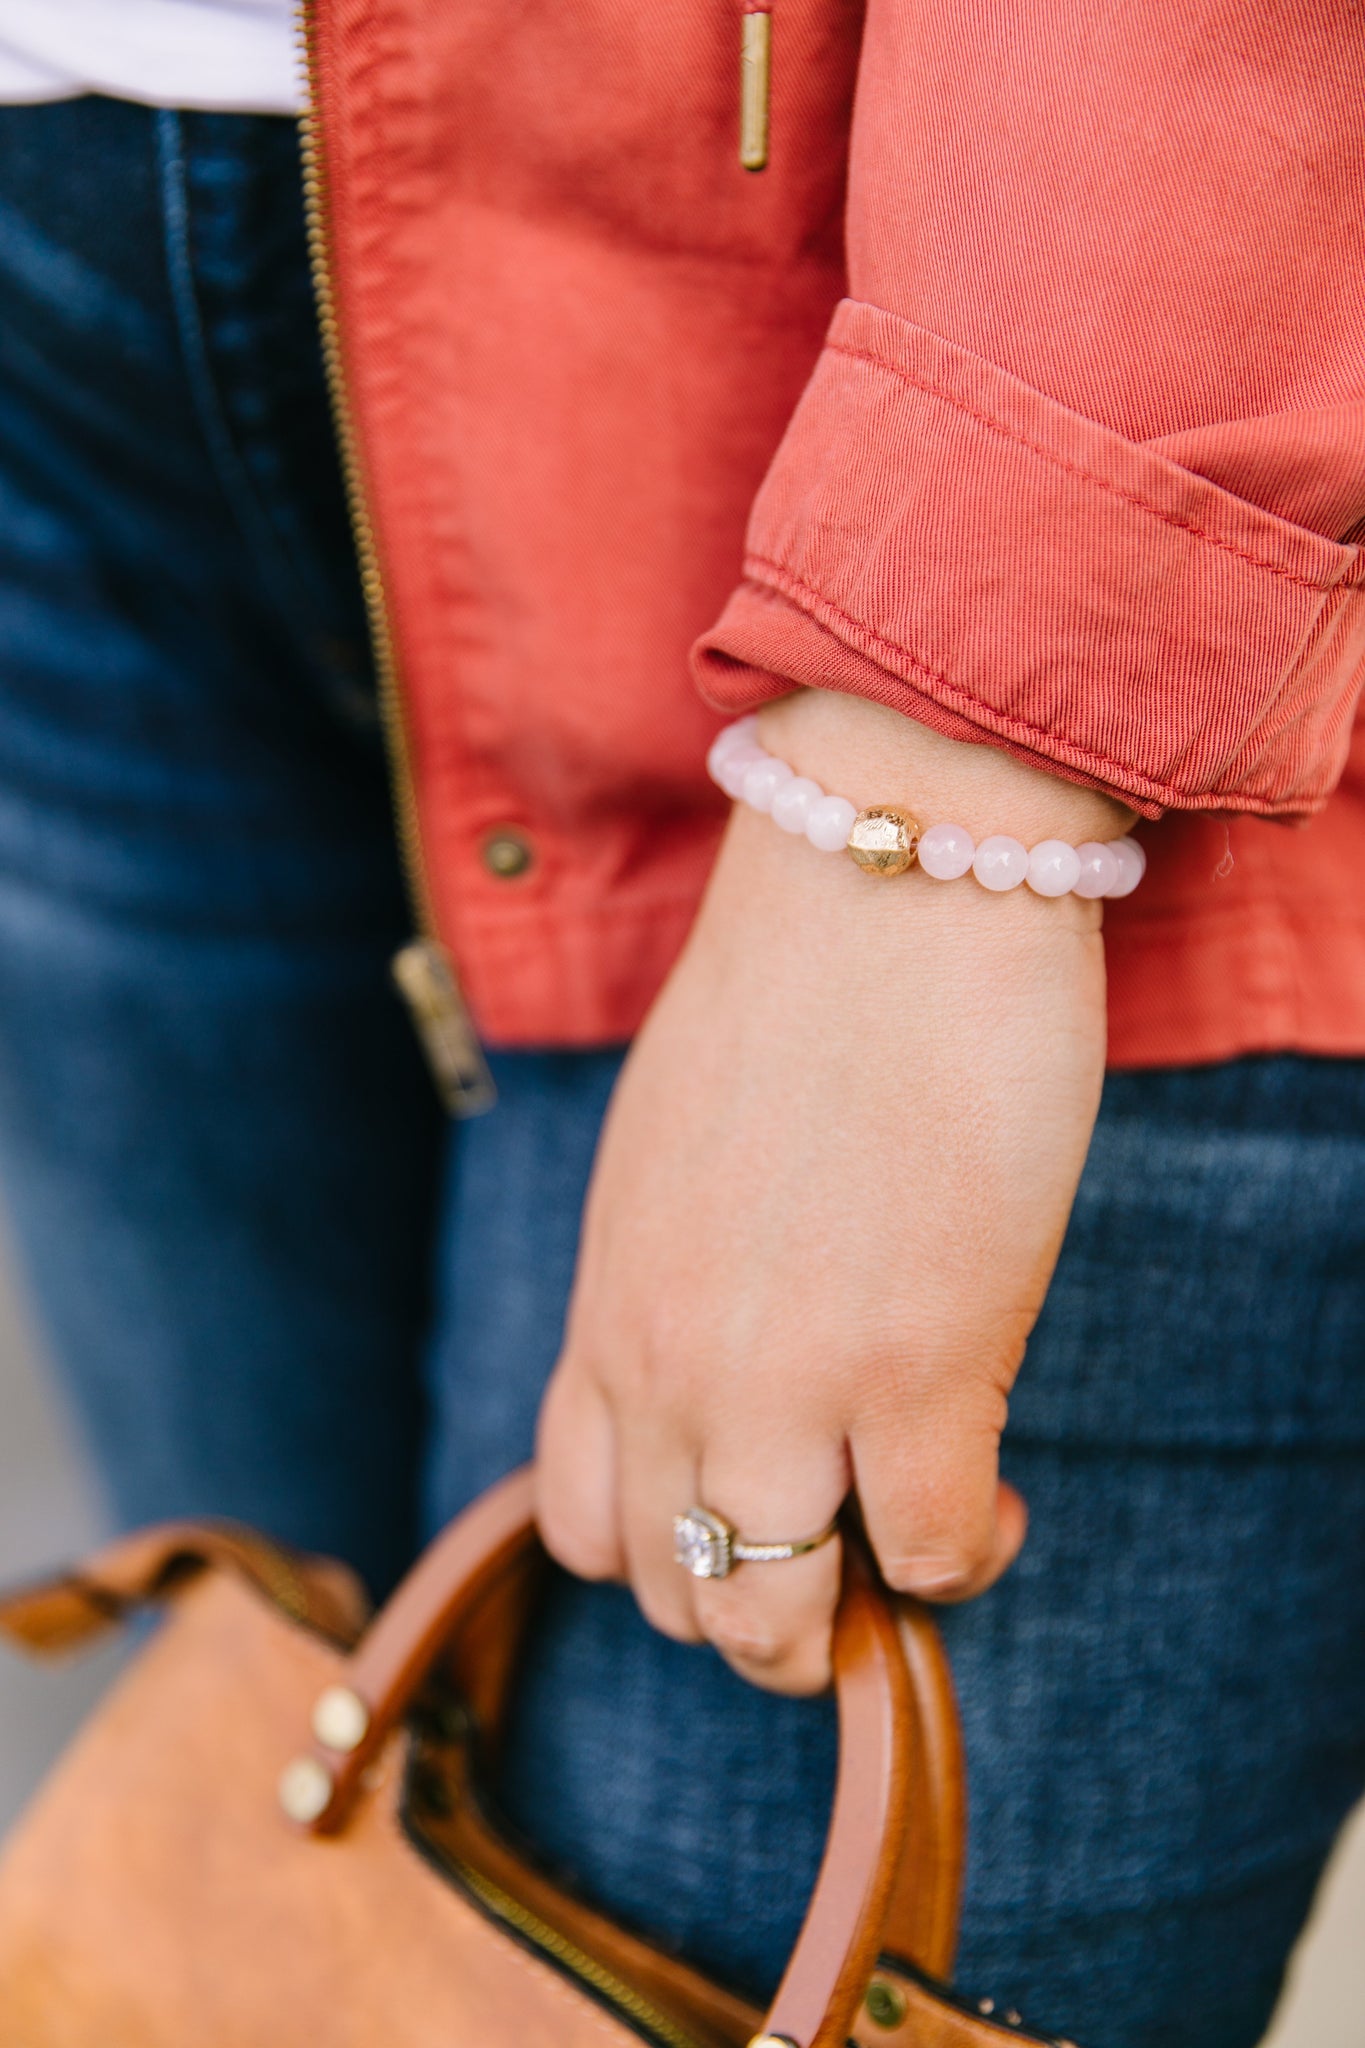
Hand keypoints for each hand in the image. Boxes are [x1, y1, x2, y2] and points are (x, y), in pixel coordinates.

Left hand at [536, 690, 1132, 1694]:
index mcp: (608, 1309)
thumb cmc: (791, 996)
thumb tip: (738, 1356)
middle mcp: (671, 1367)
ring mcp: (786, 1379)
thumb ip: (674, 1280)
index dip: (666, 1557)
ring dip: (847, 1619)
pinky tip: (992, 1504)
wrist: (881, 884)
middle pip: (675, 1595)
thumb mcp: (665, 1161)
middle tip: (841, 1554)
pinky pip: (929, 1554)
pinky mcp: (920, 1364)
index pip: (586, 1526)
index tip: (745, 1515)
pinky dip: (963, 1557)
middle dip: (761, 1610)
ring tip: (910, 1552)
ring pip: (776, 1618)